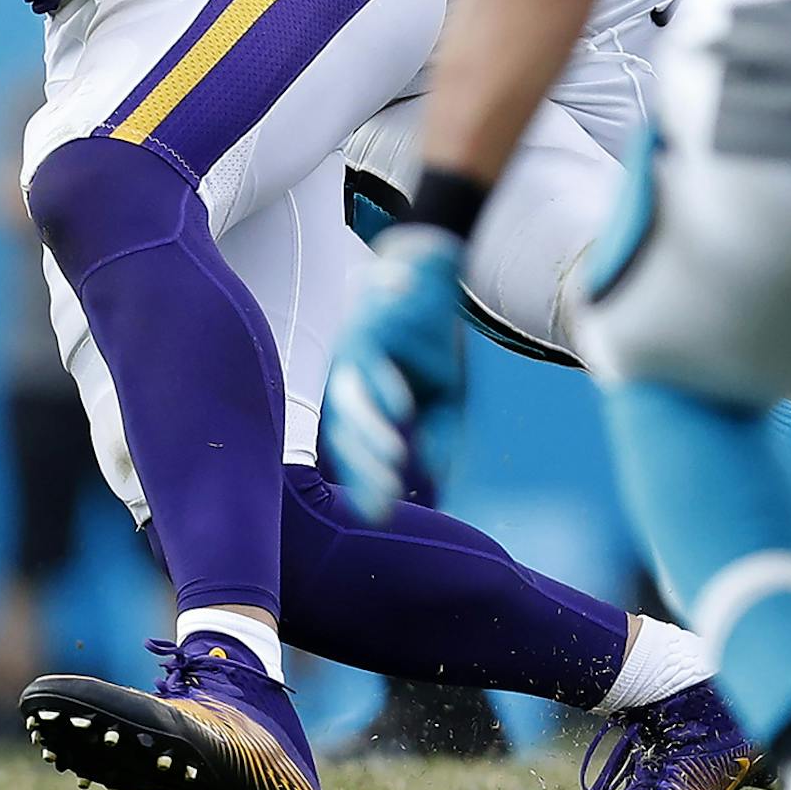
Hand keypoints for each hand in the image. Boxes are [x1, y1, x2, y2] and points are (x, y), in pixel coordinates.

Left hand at [323, 223, 467, 522]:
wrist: (440, 274)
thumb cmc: (436, 338)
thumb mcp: (447, 396)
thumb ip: (438, 434)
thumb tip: (434, 473)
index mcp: (363, 397)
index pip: (355, 448)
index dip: (365, 481)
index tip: (380, 515)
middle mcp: (350, 376)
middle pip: (343, 428)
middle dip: (364, 463)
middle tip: (387, 493)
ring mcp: (356, 350)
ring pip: (348, 397)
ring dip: (369, 429)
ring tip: (394, 457)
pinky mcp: (370, 323)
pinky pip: (370, 359)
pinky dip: (383, 385)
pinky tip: (402, 410)